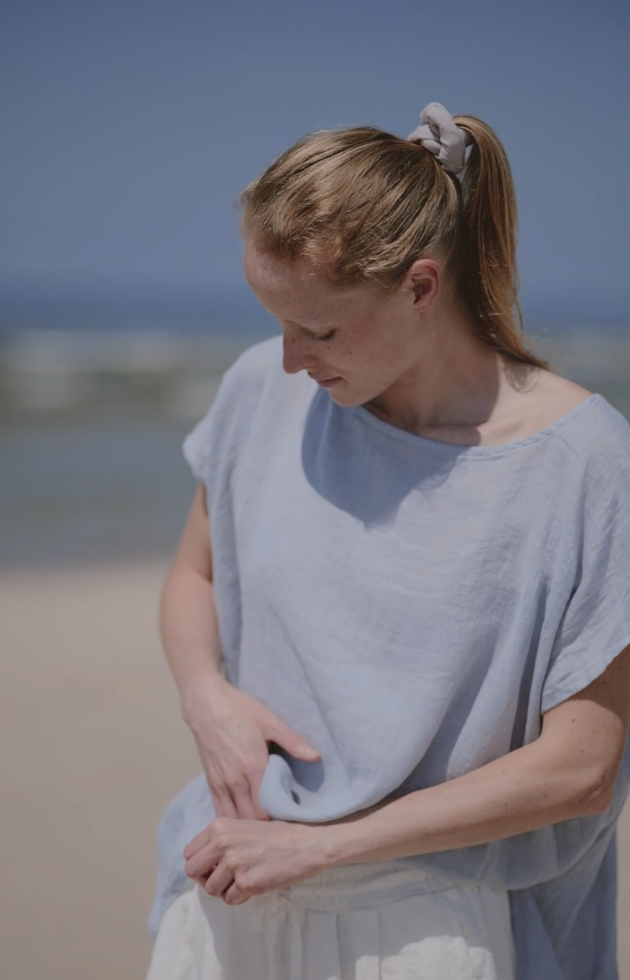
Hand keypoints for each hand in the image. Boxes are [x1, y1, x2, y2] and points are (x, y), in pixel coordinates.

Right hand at [183, 674, 319, 820]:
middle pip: (251, 819)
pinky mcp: (210, 782)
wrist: (204, 704)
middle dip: (265, 826)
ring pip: (235, 819)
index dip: (279, 819)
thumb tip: (316, 756)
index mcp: (253, 767)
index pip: (267, 809)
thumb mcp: (269, 721)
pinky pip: (220, 811)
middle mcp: (236, 780)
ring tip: (262, 828)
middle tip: (280, 825)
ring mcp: (221, 783)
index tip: (291, 819)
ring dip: (247, 825)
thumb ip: (293, 742)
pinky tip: (241, 823)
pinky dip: (231, 820)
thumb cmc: (238, 709)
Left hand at [183, 816, 328, 904]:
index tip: (213, 867)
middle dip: (205, 879)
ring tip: (244, 880)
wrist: (306, 844)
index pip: (189, 853)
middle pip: (192, 871)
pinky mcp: (247, 882)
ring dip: (225, 890)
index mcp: (219, 826)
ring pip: (210, 889)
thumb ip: (220, 841)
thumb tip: (202, 864)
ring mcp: (233, 863)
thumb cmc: (278, 836)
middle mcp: (222, 842)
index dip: (200, 864)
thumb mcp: (243, 828)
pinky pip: (230, 900)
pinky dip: (240, 897)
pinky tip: (255, 884)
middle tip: (223, 879)